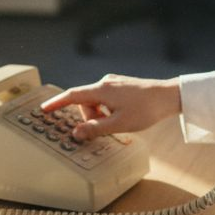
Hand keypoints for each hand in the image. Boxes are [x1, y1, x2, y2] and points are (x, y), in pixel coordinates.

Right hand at [41, 74, 181, 140]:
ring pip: (96, 101)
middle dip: (89, 117)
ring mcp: (114, 82)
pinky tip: (123, 115)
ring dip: (100, 114)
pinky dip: (108, 109)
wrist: (170, 96)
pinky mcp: (122, 85)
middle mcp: (105, 82)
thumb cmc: (146, 109)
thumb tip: (76, 132)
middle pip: (85, 101)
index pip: (72, 95)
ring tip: (118, 122)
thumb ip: (95, 129)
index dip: (57, 103)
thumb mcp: (119, 124)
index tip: (44, 109)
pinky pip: (106, 98)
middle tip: (104, 128)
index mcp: (101, 90)